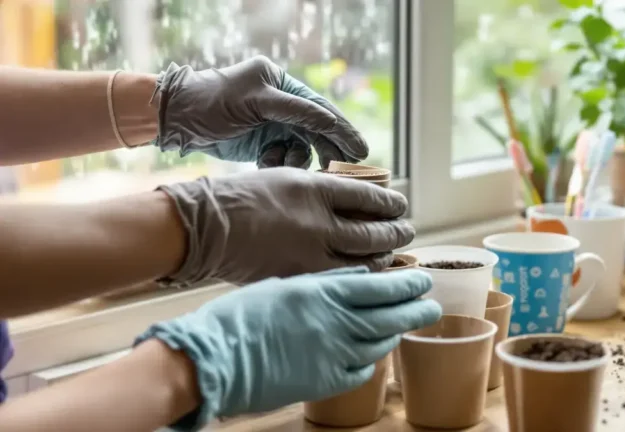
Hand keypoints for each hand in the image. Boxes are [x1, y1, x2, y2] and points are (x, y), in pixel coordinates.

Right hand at [136, 267, 441, 428]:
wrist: (215, 360)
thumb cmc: (240, 317)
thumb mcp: (283, 285)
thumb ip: (322, 283)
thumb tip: (354, 278)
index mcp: (324, 294)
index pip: (379, 287)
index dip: (406, 284)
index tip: (422, 280)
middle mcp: (337, 324)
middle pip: (389, 317)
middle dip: (415, 309)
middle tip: (431, 305)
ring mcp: (334, 355)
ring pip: (379, 344)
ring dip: (395, 333)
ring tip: (404, 326)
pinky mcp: (325, 382)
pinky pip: (360, 371)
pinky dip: (371, 361)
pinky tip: (372, 355)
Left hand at [153, 56, 366, 167]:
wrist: (176, 119)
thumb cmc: (211, 101)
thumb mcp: (254, 101)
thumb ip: (294, 110)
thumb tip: (330, 121)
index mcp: (282, 85)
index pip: (320, 108)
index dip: (342, 129)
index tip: (361, 150)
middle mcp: (282, 104)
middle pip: (316, 130)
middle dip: (327, 149)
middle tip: (342, 168)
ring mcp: (273, 125)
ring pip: (301, 148)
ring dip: (296, 159)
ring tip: (284, 162)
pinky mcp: (262, 144)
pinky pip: (283, 159)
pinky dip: (279, 164)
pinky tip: (266, 162)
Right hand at [159, 167, 412, 285]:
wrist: (204, 228)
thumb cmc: (241, 198)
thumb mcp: (287, 178)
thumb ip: (324, 191)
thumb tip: (361, 202)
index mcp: (314, 190)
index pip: (369, 197)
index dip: (391, 204)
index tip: (400, 207)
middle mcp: (318, 223)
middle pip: (374, 232)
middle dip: (397, 233)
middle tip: (406, 232)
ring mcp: (309, 256)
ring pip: (365, 262)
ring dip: (385, 258)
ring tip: (391, 254)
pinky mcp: (299, 281)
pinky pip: (343, 283)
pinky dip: (362, 280)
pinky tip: (369, 277)